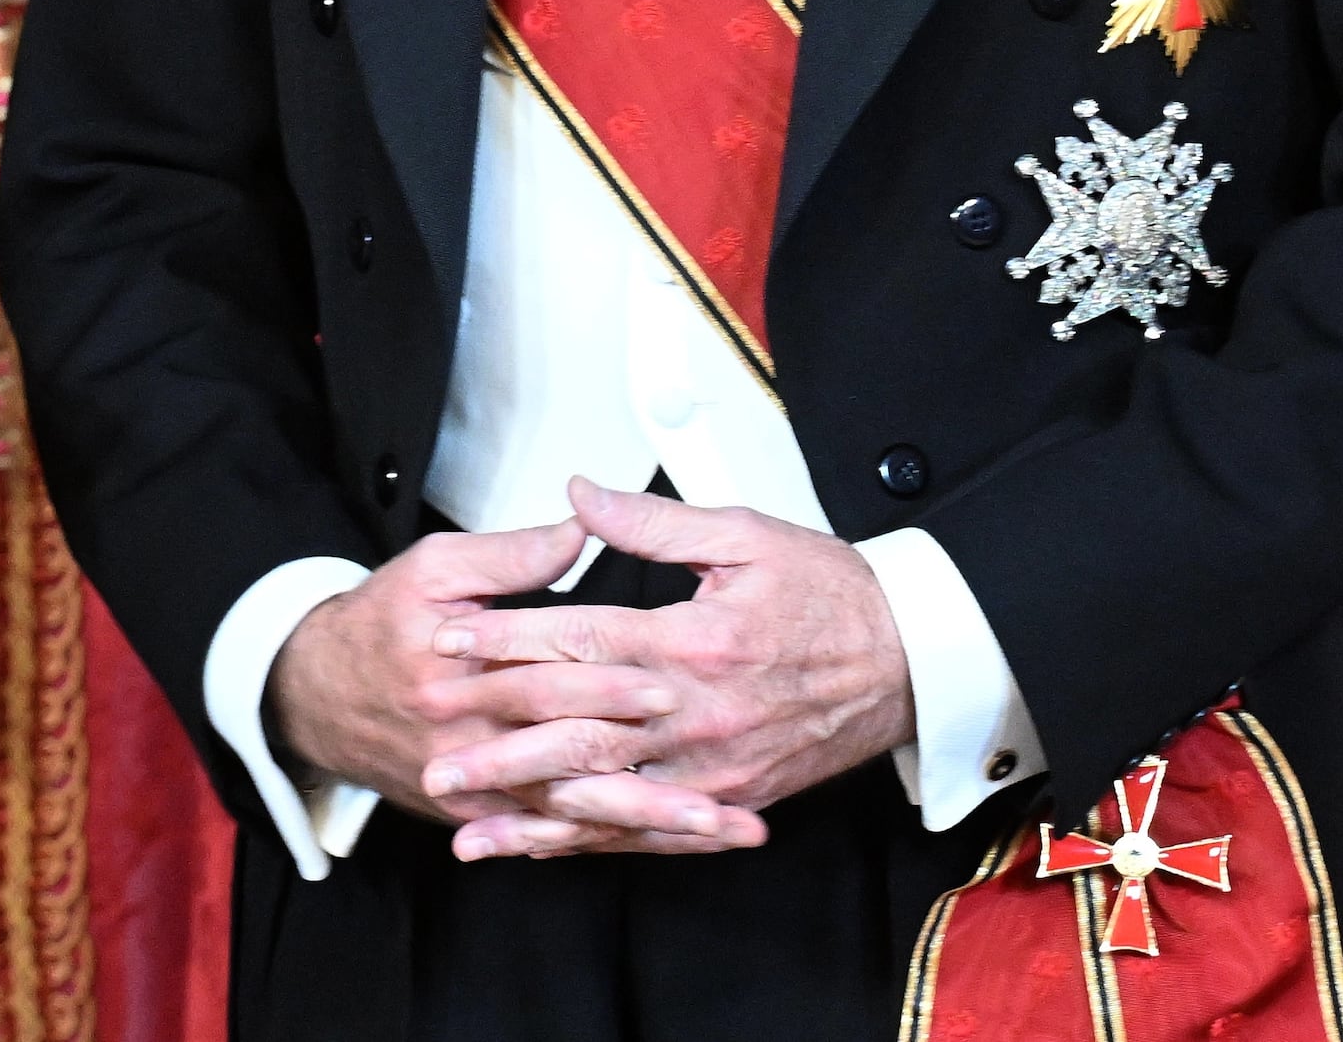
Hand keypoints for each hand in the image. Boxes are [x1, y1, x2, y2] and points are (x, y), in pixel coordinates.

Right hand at [263, 519, 756, 854]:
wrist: (315, 692)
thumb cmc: (380, 621)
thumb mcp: (434, 566)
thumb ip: (512, 552)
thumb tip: (581, 526)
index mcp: (460, 670)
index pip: (545, 680)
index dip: (608, 686)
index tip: (670, 687)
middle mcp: (467, 739)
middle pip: (567, 761)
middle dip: (646, 782)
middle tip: (716, 789)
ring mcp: (469, 785)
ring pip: (570, 813)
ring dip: (646, 826)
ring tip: (714, 828)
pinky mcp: (472, 812)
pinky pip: (548, 835)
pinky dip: (609, 843)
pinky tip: (664, 846)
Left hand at [419, 477, 914, 861]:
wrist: (909, 661)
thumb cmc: (831, 593)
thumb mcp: (745, 535)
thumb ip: (653, 522)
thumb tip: (578, 494)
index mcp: (694, 641)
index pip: (582, 640)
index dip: (509, 638)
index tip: (451, 637)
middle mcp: (698, 713)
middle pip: (579, 727)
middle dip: (498, 739)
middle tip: (433, 749)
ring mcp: (712, 768)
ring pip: (604, 792)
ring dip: (530, 808)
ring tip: (465, 819)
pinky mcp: (727, 801)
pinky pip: (645, 828)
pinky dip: (588, 841)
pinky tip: (539, 847)